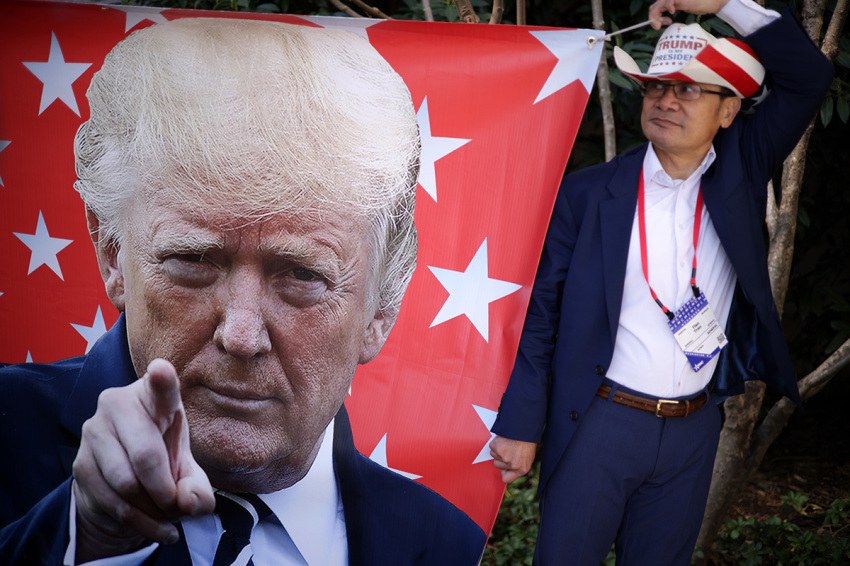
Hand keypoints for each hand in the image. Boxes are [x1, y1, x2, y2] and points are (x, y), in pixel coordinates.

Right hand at [72, 358, 215, 562]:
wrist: (124, 482)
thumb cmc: (166, 461)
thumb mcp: (190, 473)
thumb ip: (198, 490)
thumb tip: (187, 501)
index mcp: (155, 396)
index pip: (160, 386)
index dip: (161, 379)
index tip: (161, 370)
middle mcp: (119, 404)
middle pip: (146, 455)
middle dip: (166, 492)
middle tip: (178, 507)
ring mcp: (94, 431)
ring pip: (127, 483)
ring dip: (152, 509)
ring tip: (166, 513)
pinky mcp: (80, 462)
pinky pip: (112, 501)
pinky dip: (139, 523)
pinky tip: (156, 527)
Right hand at [490, 436, 536, 483]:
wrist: (525, 428)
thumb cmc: (527, 441)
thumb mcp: (527, 458)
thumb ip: (517, 467)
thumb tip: (506, 471)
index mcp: (521, 469)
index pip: (506, 479)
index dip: (504, 472)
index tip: (505, 467)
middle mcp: (512, 465)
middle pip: (497, 465)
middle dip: (501, 458)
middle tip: (510, 449)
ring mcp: (503, 456)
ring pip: (494, 456)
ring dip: (498, 450)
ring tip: (508, 443)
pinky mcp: (496, 447)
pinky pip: (492, 447)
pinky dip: (496, 443)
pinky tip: (504, 439)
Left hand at [648, 0, 729, 28]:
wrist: (711, 2)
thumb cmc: (699, 5)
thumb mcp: (683, 9)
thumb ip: (674, 10)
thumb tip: (663, 19)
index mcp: (670, 0)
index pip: (654, 8)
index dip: (654, 18)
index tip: (660, 26)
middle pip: (653, 7)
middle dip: (654, 18)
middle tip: (660, 26)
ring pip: (657, 5)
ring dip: (658, 16)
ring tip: (668, 22)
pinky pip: (668, 1)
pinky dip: (667, 6)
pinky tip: (672, 12)